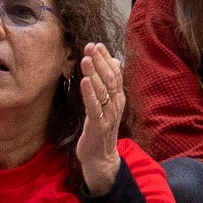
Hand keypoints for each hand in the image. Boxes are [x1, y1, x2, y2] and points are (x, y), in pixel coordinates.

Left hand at [71, 39, 129, 191]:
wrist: (101, 158)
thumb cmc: (101, 129)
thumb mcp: (107, 105)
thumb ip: (110, 84)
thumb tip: (114, 61)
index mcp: (118, 98)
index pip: (114, 73)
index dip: (106, 58)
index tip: (97, 45)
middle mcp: (116, 105)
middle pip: (110, 79)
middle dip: (100, 61)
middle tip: (90, 46)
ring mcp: (108, 115)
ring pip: (103, 90)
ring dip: (94, 73)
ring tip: (86, 58)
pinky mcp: (98, 125)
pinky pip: (94, 107)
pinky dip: (89, 93)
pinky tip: (84, 81)